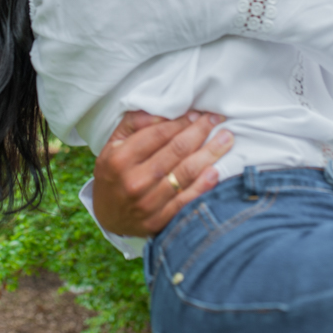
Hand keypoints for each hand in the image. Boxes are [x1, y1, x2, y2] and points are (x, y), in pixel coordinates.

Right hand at [92, 110, 233, 236]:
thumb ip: (134, 123)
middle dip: (200, 131)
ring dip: (210, 154)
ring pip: (186, 173)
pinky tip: (216, 171)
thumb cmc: (114, 173)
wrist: (105, 215)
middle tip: (217, 119)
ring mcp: (147, 203)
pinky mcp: (158, 221)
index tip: (198, 113)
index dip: (181, 121)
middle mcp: (134, 181)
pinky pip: (186, 201)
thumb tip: (163, 112)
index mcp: (121, 159)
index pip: (158, 134)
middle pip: (176, 151)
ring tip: (226, 139)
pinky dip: (203, 186)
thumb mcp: (113, 144)